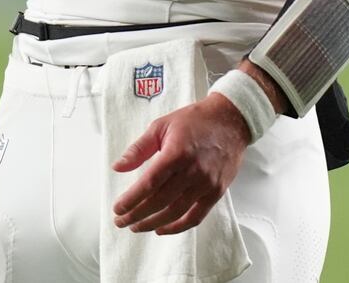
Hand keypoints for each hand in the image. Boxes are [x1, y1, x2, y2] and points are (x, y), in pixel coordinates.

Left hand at [111, 94, 250, 234]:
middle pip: (159, 201)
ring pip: (175, 213)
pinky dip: (177, 227)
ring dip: (153, 224)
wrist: (231, 120)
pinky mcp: (216, 192)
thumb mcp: (162, 125)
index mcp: (177, 152)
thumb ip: (139, 148)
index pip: (149, 183)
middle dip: (137, 215)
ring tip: (137, 226)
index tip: (117, 208)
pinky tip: (162, 229)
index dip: (131, 199)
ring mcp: (206, 184)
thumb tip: (118, 167)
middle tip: (121, 221)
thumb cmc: (195, 120)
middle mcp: (193, 171)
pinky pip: (196, 217)